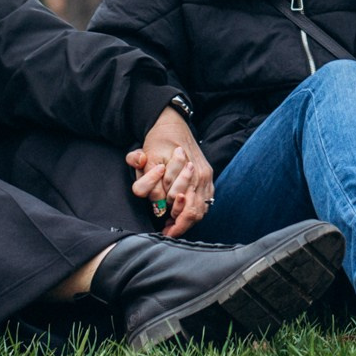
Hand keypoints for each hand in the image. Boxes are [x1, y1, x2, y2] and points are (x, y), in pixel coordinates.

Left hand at [127, 106, 214, 237]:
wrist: (172, 123)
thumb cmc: (158, 141)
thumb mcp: (148, 160)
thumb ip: (150, 184)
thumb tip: (157, 206)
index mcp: (190, 171)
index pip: (185, 207)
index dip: (174, 224)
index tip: (163, 232)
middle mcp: (201, 175)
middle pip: (195, 212)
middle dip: (180, 225)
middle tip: (167, 232)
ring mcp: (206, 176)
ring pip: (202, 209)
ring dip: (188, 220)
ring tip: (174, 226)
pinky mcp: (207, 176)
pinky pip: (206, 201)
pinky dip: (195, 211)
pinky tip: (184, 214)